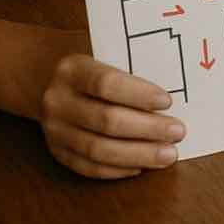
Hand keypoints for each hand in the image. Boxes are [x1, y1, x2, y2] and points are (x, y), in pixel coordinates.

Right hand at [39, 54, 184, 178]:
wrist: (45, 81)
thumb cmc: (91, 65)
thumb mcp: (104, 53)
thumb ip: (131, 67)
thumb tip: (173, 92)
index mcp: (72, 69)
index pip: (107, 83)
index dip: (139, 94)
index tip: (168, 102)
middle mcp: (58, 100)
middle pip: (106, 120)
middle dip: (147, 128)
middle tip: (178, 131)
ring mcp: (54, 130)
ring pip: (98, 149)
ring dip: (138, 155)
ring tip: (168, 154)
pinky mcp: (56, 152)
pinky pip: (88, 167)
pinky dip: (118, 170)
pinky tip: (141, 167)